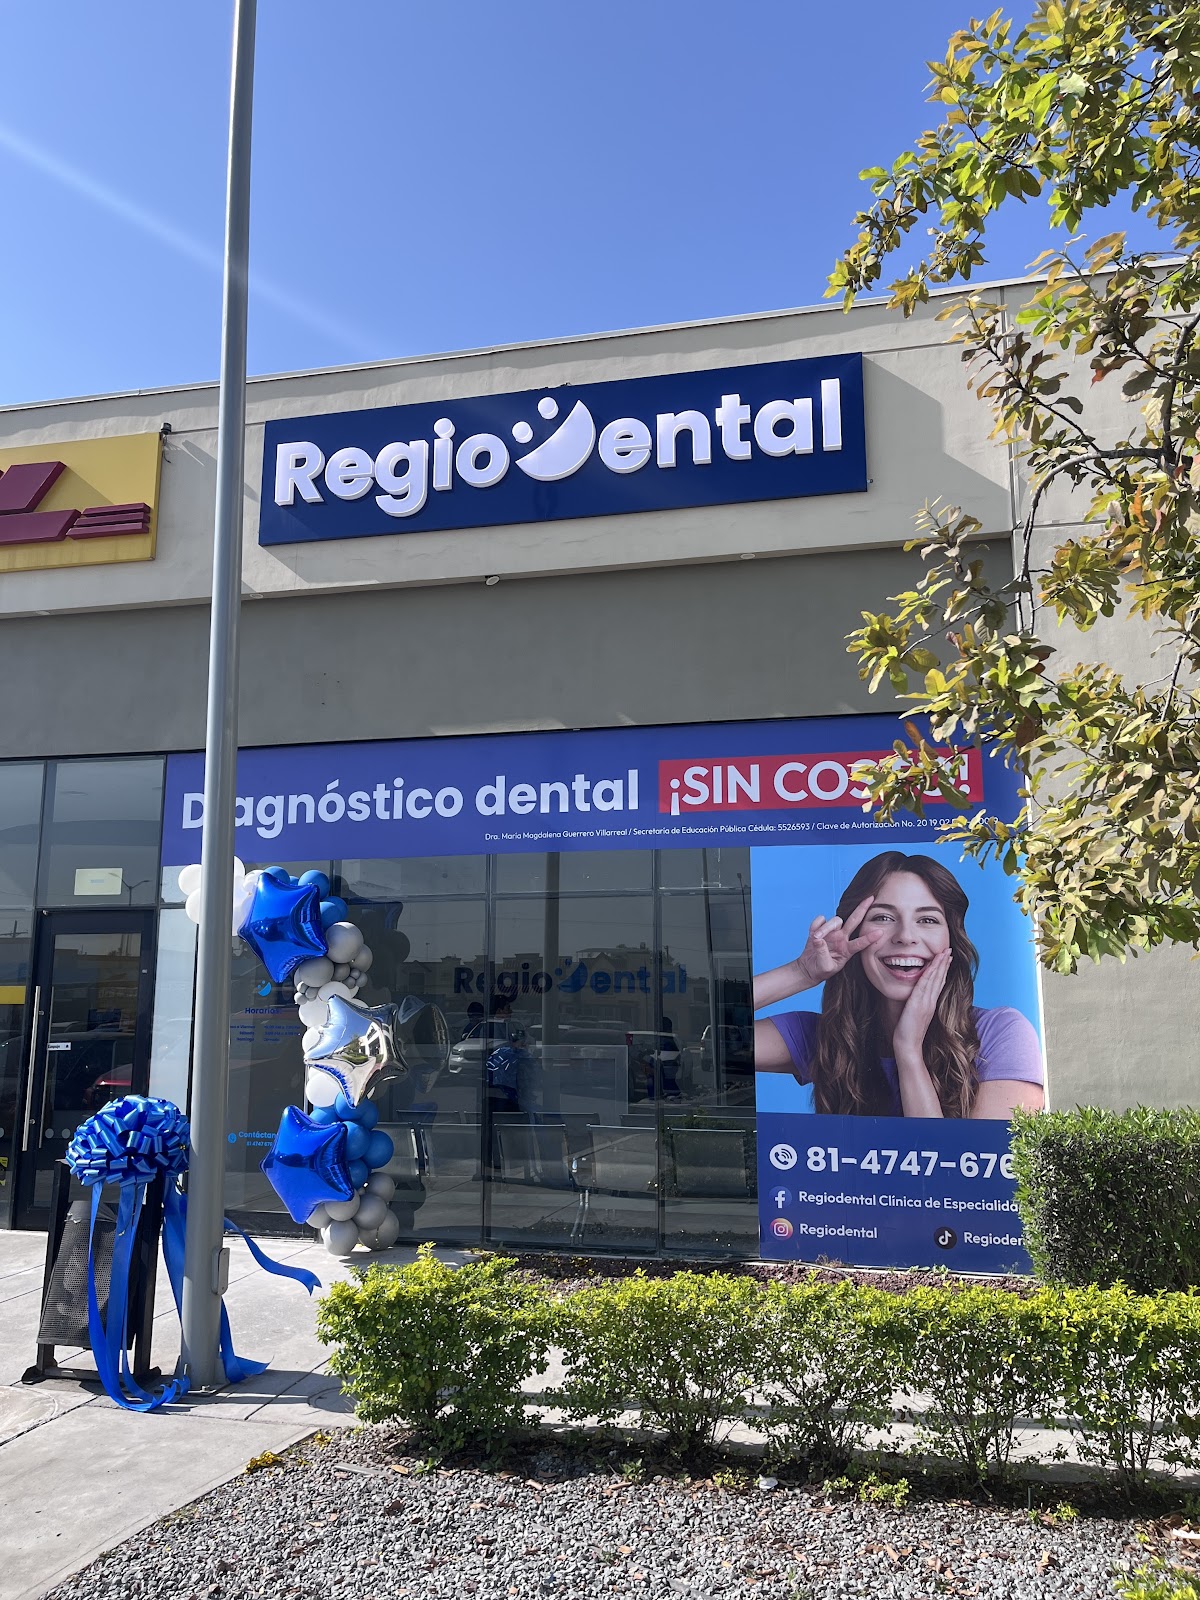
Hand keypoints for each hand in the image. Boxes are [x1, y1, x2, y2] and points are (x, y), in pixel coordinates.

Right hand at [794, 897, 882, 986]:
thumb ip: (822, 953)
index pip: (860, 943)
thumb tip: (818, 939)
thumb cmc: (821, 969)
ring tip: (816, 937)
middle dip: (862, 909)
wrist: (809, 968)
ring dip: (825, 928)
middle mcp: (842, 938)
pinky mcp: (819, 929)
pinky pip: (820, 920)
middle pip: (854, 920)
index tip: (880, 932)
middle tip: (870, 898)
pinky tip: (813, 933)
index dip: (869, 938)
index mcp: (847, 950)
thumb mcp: (825, 967)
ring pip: (834, 921)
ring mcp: (832, 932)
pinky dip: (816, 924)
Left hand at [891, 947, 952, 1065]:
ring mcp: (926, 1003)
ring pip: (934, 980)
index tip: (946, 959)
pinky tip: (932, 965)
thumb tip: (915, 998)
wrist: (908, 1045)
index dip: (943, 970)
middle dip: (944, 964)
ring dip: (939, 965)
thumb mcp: (914, 1015)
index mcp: (930, 1004)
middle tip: (948, 951)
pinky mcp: (918, 1004)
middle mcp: (930, 1002)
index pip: (938, 983)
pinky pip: (924, 985)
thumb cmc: (908, 1032)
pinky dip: (929, 974)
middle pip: (939, 979)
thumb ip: (917, 1005)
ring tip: (944, 953)